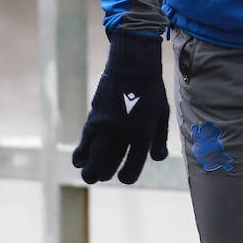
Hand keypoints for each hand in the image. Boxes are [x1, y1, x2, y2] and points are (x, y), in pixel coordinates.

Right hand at [72, 29, 168, 183]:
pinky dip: (80, 155)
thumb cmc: (151, 91)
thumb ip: (160, 140)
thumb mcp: (162, 115)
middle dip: (104, 174)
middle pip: (107, 167)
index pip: (131, 169)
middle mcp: (122, 134)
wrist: (132, 66)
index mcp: (142, 135)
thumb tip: (156, 159)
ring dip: (90, 170)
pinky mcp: (93, 118)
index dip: (127, 176)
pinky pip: (83, 144)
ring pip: (92, 159)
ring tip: (90, 173)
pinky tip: (80, 160)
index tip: (124, 176)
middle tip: (104, 174)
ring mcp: (106, 126)